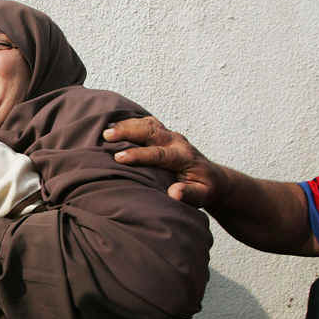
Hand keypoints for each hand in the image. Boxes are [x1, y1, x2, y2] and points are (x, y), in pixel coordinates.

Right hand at [102, 116, 224, 207]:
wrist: (213, 178)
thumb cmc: (204, 189)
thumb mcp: (202, 196)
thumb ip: (189, 194)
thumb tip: (175, 193)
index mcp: (184, 157)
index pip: (158, 153)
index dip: (138, 155)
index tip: (119, 158)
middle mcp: (177, 142)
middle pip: (151, 131)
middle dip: (128, 131)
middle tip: (107, 135)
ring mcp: (171, 135)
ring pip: (148, 124)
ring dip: (127, 124)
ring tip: (106, 130)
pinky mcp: (165, 134)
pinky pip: (147, 123)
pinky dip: (131, 122)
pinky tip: (115, 125)